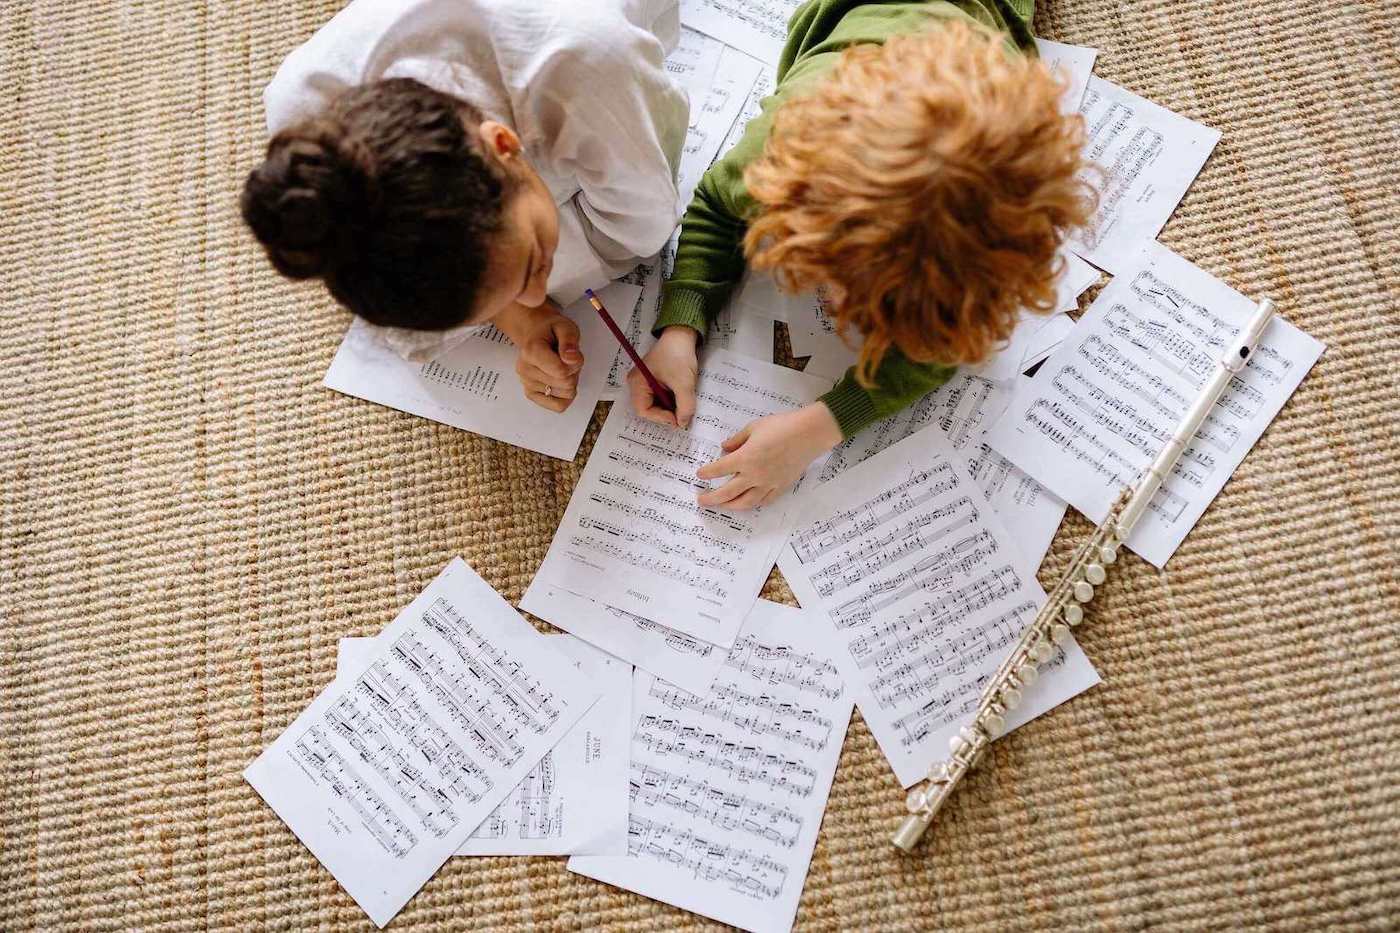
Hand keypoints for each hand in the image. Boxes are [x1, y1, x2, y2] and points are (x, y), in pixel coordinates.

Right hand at [496, 300, 583, 412]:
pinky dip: (565, 395)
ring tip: (561, 367)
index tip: (570, 353)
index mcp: (531, 352)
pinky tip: (560, 381)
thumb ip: (569, 341)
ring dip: (570, 382)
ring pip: (565, 395)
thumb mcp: (565, 326)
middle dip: (573, 372)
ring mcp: (526, 384)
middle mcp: (525, 370)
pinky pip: (558, 406)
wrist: (535, 333)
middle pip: (566, 384)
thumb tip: (571, 359)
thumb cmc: (551, 331)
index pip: (562, 372)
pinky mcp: (531, 395)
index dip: (574, 364)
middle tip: (565, 359)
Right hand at [628, 325, 698, 427]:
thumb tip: (683, 423)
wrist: (681, 335)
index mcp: (638, 383)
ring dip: (669, 407)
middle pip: (649, 409)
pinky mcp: (653, 380)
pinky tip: (680, 396)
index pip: (643, 410)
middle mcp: (637, 384)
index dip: (661, 418)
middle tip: (682, 414)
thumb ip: (684, 406)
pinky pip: (660, 397)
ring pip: (656, 404)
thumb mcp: (684, 383)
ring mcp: (645, 382)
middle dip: (665, 413)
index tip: (678, 419)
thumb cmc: (678, 354)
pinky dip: (671, 400)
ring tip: (682, 403)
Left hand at [695, 403, 842, 510]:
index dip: (707, 473)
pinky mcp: (781, 487)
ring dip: (730, 506)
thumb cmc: (781, 426)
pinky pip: (764, 501)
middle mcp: (754, 475)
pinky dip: (753, 504)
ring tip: (722, 506)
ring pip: (745, 502)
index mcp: (744, 458)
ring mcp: (768, 484)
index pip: (718, 469)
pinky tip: (747, 503)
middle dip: (712, 498)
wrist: (809, 434)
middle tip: (701, 501)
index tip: (700, 474)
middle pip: (727, 493)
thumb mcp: (753, 427)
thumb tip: (724, 448)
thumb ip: (737, 440)